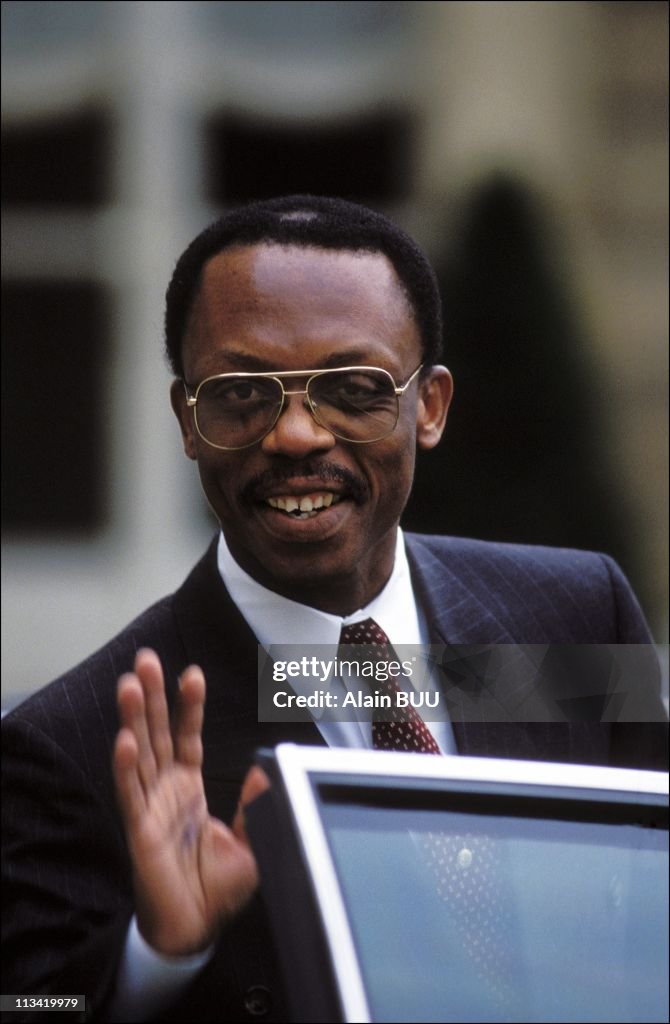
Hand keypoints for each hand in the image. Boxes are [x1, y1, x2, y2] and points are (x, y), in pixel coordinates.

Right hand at [113, 648, 268, 955]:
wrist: (197, 928)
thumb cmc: (218, 886)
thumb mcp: (253, 838)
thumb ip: (259, 802)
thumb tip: (269, 767)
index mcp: (190, 787)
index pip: (188, 736)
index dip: (189, 705)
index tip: (191, 672)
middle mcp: (167, 790)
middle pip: (157, 733)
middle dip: (153, 696)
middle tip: (146, 659)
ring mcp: (151, 807)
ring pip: (140, 754)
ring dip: (134, 719)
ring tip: (130, 683)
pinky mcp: (140, 831)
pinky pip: (131, 794)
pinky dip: (126, 767)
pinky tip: (124, 740)